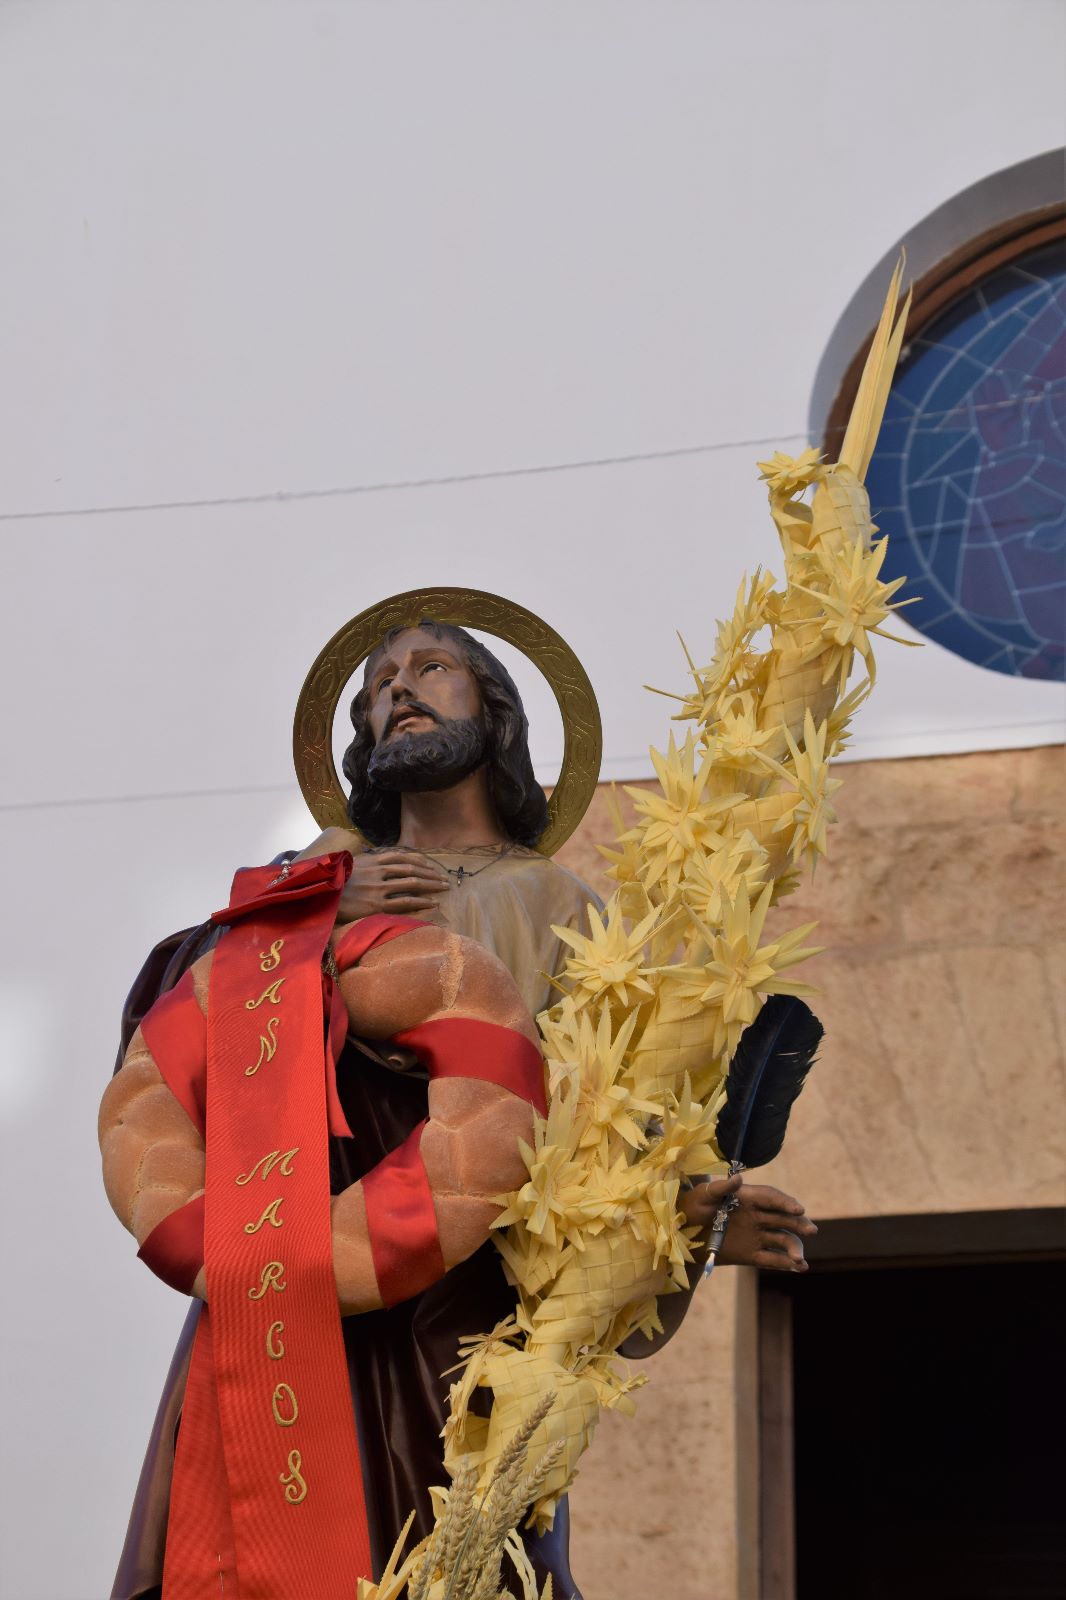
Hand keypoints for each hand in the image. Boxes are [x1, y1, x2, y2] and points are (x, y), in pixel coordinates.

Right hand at [294, 828, 451, 919]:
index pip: (403, 857)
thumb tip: (379, 860)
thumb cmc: (335, 883)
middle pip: (411, 869)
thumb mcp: (351, 866)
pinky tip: (432, 903)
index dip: (420, 861)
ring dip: (430, 885)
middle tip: (443, 879)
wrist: (321, 897)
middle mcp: (378, 871)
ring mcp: (378, 888)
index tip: (431, 866)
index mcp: (372, 860)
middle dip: (430, 874)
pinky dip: (421, 901)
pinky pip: (405, 902)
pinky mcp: (377, 905)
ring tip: (442, 888)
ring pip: (412, 884)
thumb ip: (367, 862)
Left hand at [681, 1175, 816, 1272]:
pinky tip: (800, 1269)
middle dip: (798, 1224)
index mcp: (748, 1198)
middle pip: (783, 1218)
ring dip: (793, 1248)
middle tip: (811, 1230)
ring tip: (800, 1259)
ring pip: (781, 1240)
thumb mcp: (703, 1195)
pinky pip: (772, 1258)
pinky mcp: (751, 1254)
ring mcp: (756, 1235)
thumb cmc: (693, 1207)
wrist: (682, 1234)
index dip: (785, 1202)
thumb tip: (739, 1178)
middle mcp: (756, 1215)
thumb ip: (721, 1188)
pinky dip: (786, 1264)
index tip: (798, 1209)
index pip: (771, 1198)